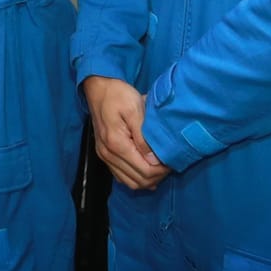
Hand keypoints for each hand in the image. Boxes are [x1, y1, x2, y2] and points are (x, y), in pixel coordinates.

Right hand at [83, 75, 168, 190]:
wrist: (98, 87)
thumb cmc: (118, 95)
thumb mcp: (135, 110)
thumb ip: (143, 137)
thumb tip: (154, 160)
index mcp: (117, 144)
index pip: (144, 171)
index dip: (161, 171)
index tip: (172, 161)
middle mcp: (108, 154)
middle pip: (138, 181)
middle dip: (157, 177)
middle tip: (169, 165)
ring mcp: (104, 155)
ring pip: (129, 182)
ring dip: (147, 180)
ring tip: (160, 169)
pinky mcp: (103, 153)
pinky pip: (120, 176)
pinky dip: (135, 178)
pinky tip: (146, 171)